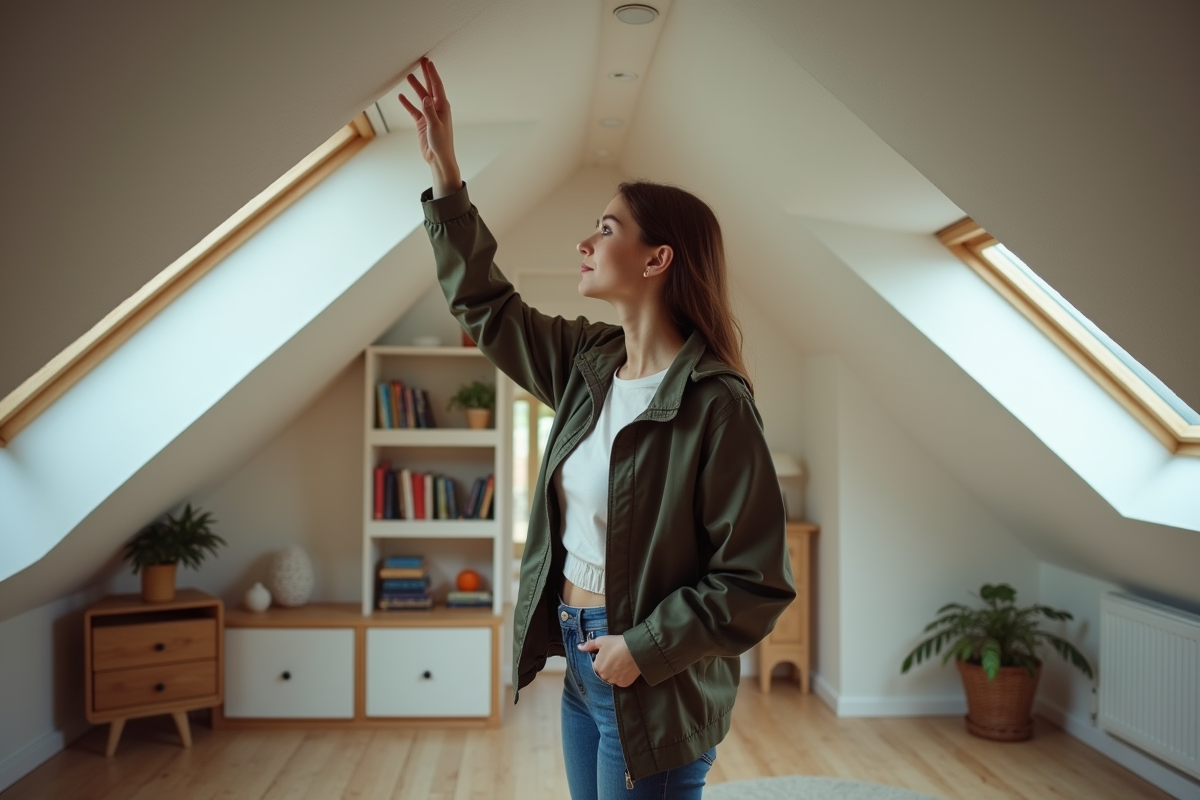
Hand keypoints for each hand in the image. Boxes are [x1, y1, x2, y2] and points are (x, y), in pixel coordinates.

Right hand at [398, 57, 460, 197]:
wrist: (438, 158)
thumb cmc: (441, 144)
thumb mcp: (435, 127)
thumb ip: (429, 112)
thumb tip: (426, 97)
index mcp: (442, 107)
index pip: (437, 86)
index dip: (432, 73)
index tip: (428, 62)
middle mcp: (436, 109)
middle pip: (430, 87)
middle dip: (426, 74)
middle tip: (421, 61)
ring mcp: (428, 115)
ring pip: (421, 97)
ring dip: (415, 87)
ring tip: (408, 75)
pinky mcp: (422, 122)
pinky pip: (413, 110)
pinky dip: (407, 103)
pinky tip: (401, 96)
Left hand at [578, 635, 641, 687]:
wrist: (636, 649)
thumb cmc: (617, 644)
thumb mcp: (601, 641)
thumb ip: (589, 645)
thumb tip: (579, 647)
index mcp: (597, 666)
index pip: (596, 666)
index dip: (602, 660)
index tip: (608, 655)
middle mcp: (604, 676)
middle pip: (604, 673)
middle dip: (608, 667)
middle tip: (616, 659)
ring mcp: (614, 681)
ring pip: (612, 678)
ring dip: (614, 673)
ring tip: (621, 664)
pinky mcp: (624, 684)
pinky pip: (621, 681)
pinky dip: (622, 677)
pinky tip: (626, 669)